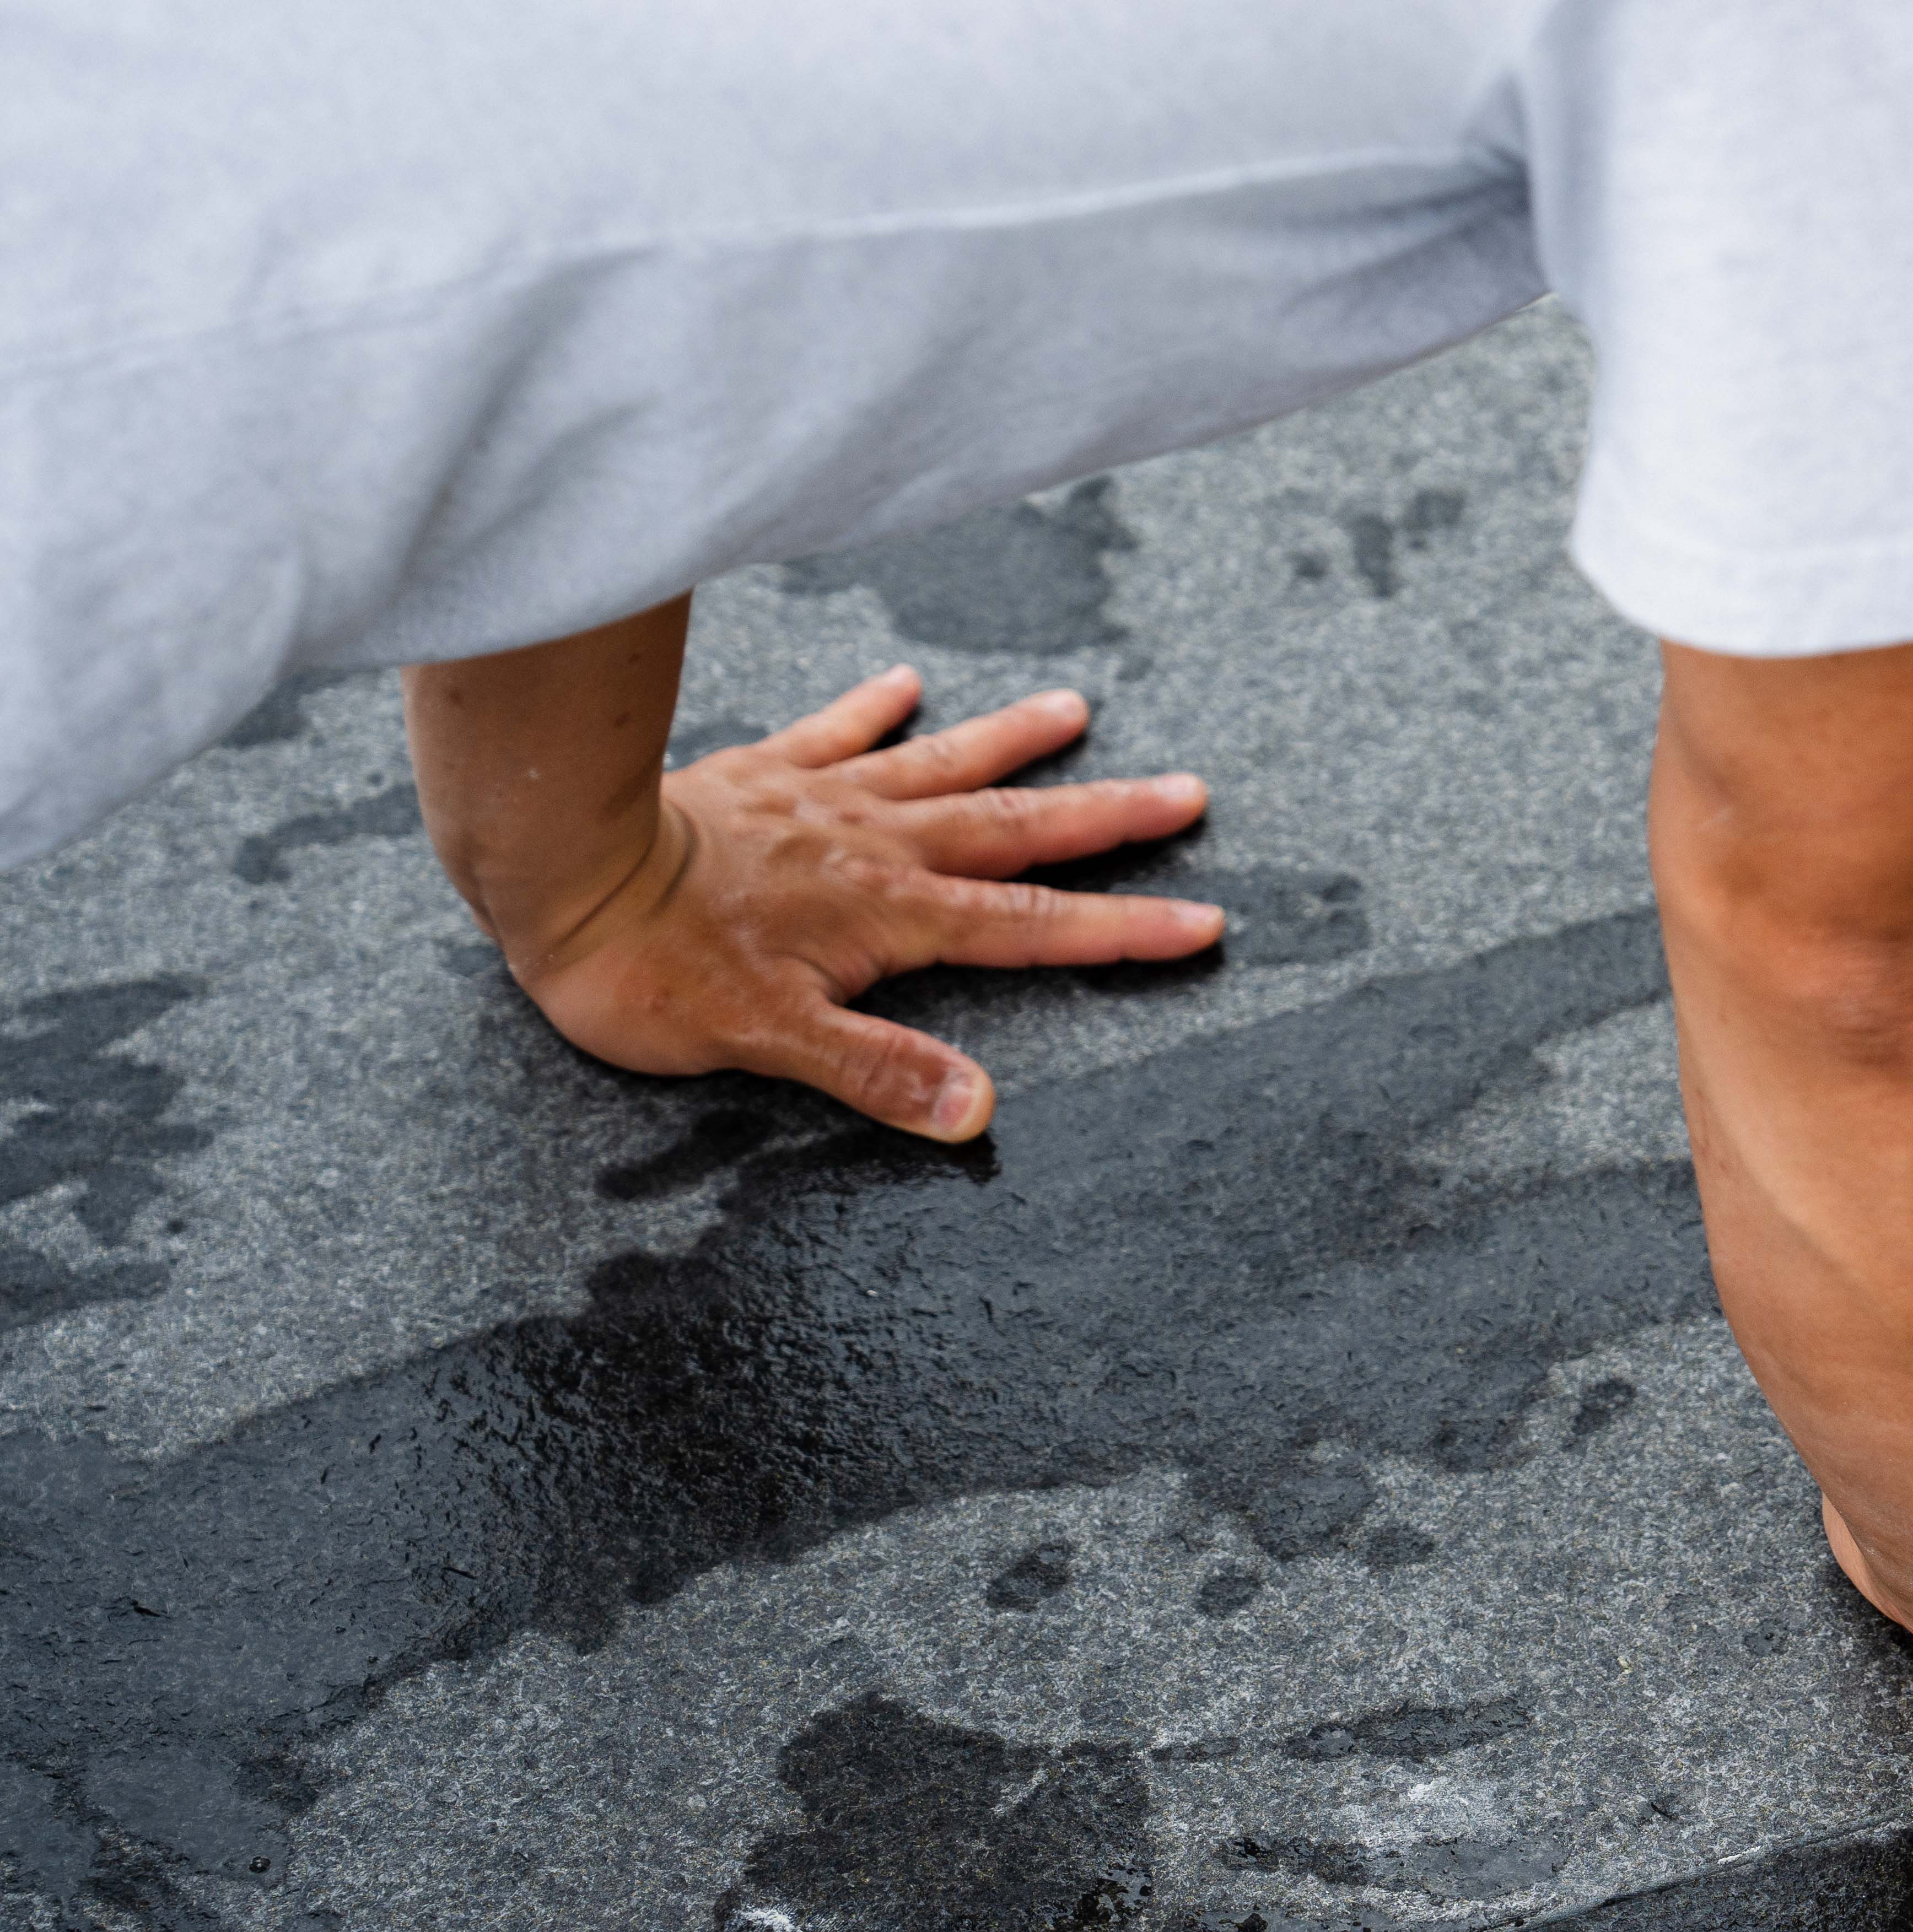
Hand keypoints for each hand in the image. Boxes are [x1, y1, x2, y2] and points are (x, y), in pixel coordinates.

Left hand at [469, 666, 1218, 1139]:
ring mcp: (820, 801)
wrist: (555, 869)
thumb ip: (877, 1072)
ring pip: (945, 766)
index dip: (1123, 930)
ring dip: (1015, 743)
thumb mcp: (768, 1043)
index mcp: (890, 916)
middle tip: (1189, 790)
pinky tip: (907, 684)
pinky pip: (833, 731)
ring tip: (1078, 710)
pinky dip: (875, 709)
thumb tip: (976, 1111)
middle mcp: (875, 846)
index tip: (1202, 921)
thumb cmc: (650, 969)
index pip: (1034, 926)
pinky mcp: (758, 774)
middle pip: (1017, 829)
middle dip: (1109, 815)